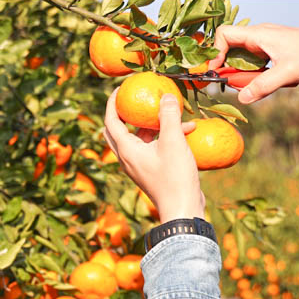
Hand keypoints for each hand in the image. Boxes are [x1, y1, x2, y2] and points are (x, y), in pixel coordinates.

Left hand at [103, 89, 205, 223]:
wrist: (182, 209)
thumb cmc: (174, 176)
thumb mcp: (173, 141)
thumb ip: (168, 116)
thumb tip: (166, 95)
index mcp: (126, 150)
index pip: (110, 121)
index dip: (112, 102)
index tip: (120, 89)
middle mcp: (127, 158)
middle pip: (118, 131)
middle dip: (126, 114)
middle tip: (136, 101)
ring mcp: (139, 167)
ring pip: (139, 139)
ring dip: (154, 126)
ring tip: (175, 115)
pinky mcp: (151, 172)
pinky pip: (152, 149)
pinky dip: (164, 138)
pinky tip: (187, 131)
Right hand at [209, 24, 298, 103]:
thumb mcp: (287, 73)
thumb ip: (263, 86)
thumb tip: (242, 98)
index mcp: (259, 35)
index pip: (225, 35)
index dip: (216, 52)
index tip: (216, 72)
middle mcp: (258, 38)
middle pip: (230, 50)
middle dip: (228, 69)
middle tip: (233, 86)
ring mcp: (263, 47)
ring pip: (240, 61)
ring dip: (241, 76)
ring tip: (251, 88)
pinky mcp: (269, 57)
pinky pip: (251, 67)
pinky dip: (251, 78)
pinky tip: (262, 85)